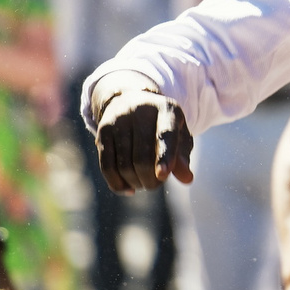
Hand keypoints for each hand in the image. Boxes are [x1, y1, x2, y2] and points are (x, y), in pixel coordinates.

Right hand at [92, 74, 193, 192]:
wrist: (131, 100)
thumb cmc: (162, 124)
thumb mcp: (178, 134)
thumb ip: (182, 156)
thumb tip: (187, 179)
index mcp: (166, 109)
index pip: (165, 134)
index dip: (164, 156)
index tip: (162, 175)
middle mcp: (140, 111)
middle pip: (142, 157)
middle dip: (150, 179)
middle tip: (156, 184)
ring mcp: (119, 120)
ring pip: (124, 165)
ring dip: (135, 182)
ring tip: (144, 183)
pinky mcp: (102, 131)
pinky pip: (107, 166)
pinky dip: (117, 183)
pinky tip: (128, 189)